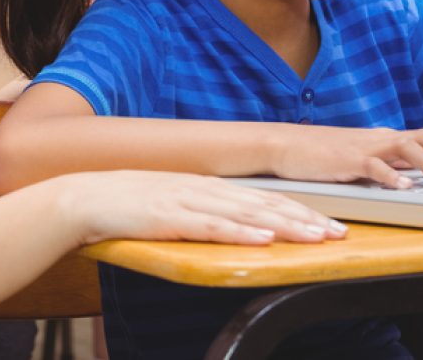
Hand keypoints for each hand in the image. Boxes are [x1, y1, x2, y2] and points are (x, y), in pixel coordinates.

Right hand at [54, 171, 347, 246]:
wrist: (83, 198)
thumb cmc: (127, 205)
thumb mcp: (173, 202)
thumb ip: (205, 210)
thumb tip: (237, 224)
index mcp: (208, 185)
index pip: (264, 198)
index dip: (300, 209)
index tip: (329, 222)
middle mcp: (204, 189)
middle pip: (265, 204)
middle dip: (305, 218)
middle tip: (339, 232)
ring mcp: (188, 201)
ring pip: (247, 213)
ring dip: (285, 224)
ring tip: (315, 235)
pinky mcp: (170, 218)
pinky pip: (212, 226)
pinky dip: (241, 232)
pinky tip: (263, 237)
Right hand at [271, 125, 422, 188]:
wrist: (285, 144)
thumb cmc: (318, 153)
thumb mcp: (357, 157)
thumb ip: (382, 163)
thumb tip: (408, 175)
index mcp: (382, 138)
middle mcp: (378, 139)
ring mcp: (363, 147)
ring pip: (406, 147)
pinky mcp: (347, 160)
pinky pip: (375, 166)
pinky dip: (392, 177)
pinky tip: (404, 189)